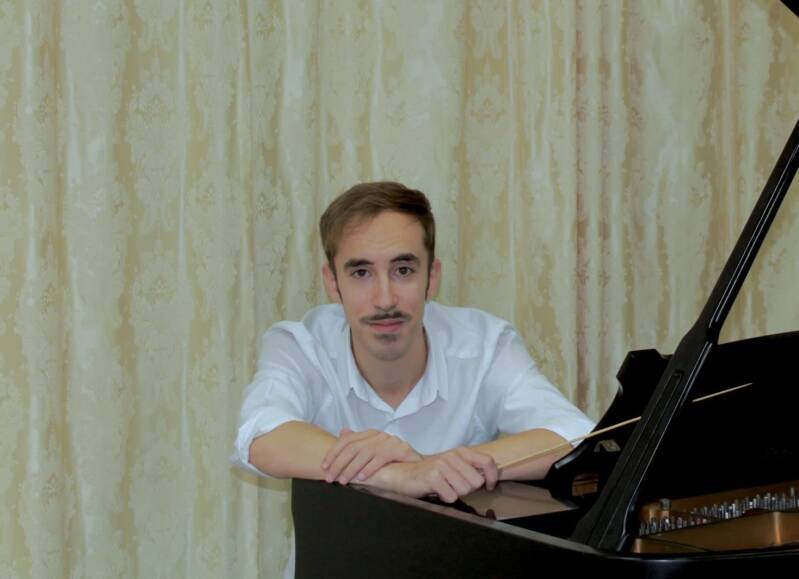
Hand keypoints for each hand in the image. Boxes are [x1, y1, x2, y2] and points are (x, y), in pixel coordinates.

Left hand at [321, 428, 421, 484]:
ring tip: (344, 481)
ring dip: (351, 468)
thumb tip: (342, 432)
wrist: (419, 466)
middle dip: (339, 464)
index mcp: (370, 434)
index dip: (333, 453)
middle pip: (353, 447)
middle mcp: (378, 435)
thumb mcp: (373, 452)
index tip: (324, 467)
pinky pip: (381, 458)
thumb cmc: (393, 462)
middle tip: (330, 478)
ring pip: (365, 453)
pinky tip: (362, 478)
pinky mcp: (400, 449)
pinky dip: (370, 468)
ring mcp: (390, 441)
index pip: (347, 440)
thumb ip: (358, 444)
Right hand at [377, 447, 497, 502]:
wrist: (403, 474)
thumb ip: (470, 468)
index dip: (492, 476)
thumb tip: (489, 478)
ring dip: (455, 494)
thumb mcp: (453, 466)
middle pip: (476, 482)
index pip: (487, 461)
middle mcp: (452, 456)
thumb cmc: (431, 473)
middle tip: (454, 486)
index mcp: (460, 452)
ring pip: (464, 490)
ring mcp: (442, 465)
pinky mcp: (433, 477)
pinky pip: (451, 496)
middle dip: (468, 489)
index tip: (489, 486)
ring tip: (444, 487)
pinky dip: (445, 498)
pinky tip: (437, 492)